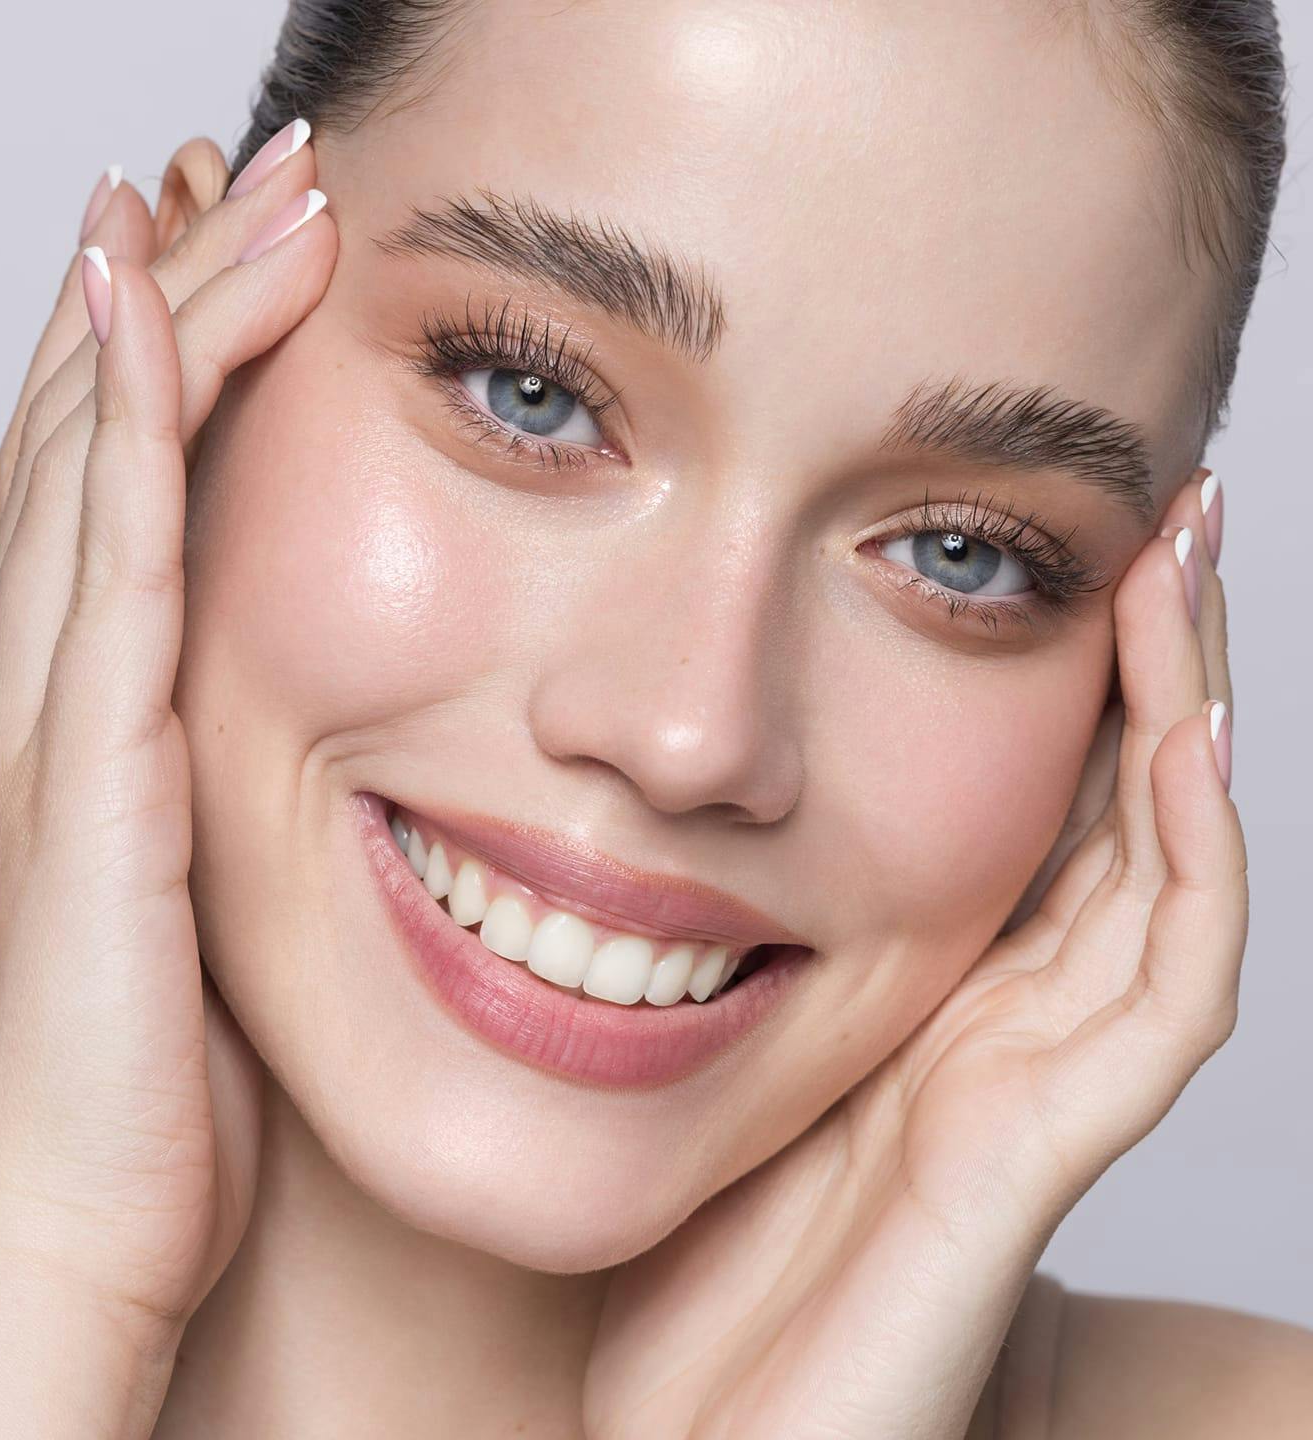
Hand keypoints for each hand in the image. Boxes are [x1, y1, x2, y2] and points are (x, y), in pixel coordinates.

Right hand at [0, 128, 335, 1429]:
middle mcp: (60, 692)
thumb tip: (378, 765)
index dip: (181, 356)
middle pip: (111, 433)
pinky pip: (109, 553)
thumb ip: (276, 813)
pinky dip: (127, 417)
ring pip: (99, 455)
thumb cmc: (175, 1094)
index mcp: (109, 721)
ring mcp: (55, 718)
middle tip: (238, 162)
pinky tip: (149, 296)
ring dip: (161, 306)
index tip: (251, 251)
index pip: (137, 487)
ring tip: (219, 179)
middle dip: (172, 284)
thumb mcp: (241, 908)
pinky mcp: (81, 769)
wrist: (93, 1228)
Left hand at [585, 476, 1241, 1439]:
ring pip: (1158, 868)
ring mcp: (1028, 1083)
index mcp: (924, 990)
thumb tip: (638, 812)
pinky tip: (1185, 747)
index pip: (1024, 800)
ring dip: (1184, 717)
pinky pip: (1157, 990)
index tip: (1058, 539)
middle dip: (1147, 659)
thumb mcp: (699, 1059)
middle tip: (1164, 512)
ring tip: (1183, 572)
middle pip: (1112, 808)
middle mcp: (997, 1020)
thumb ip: (717, 951)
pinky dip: (1190, 863)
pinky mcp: (1028, 1154)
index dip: (1064, 675)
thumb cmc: (696, 1261)